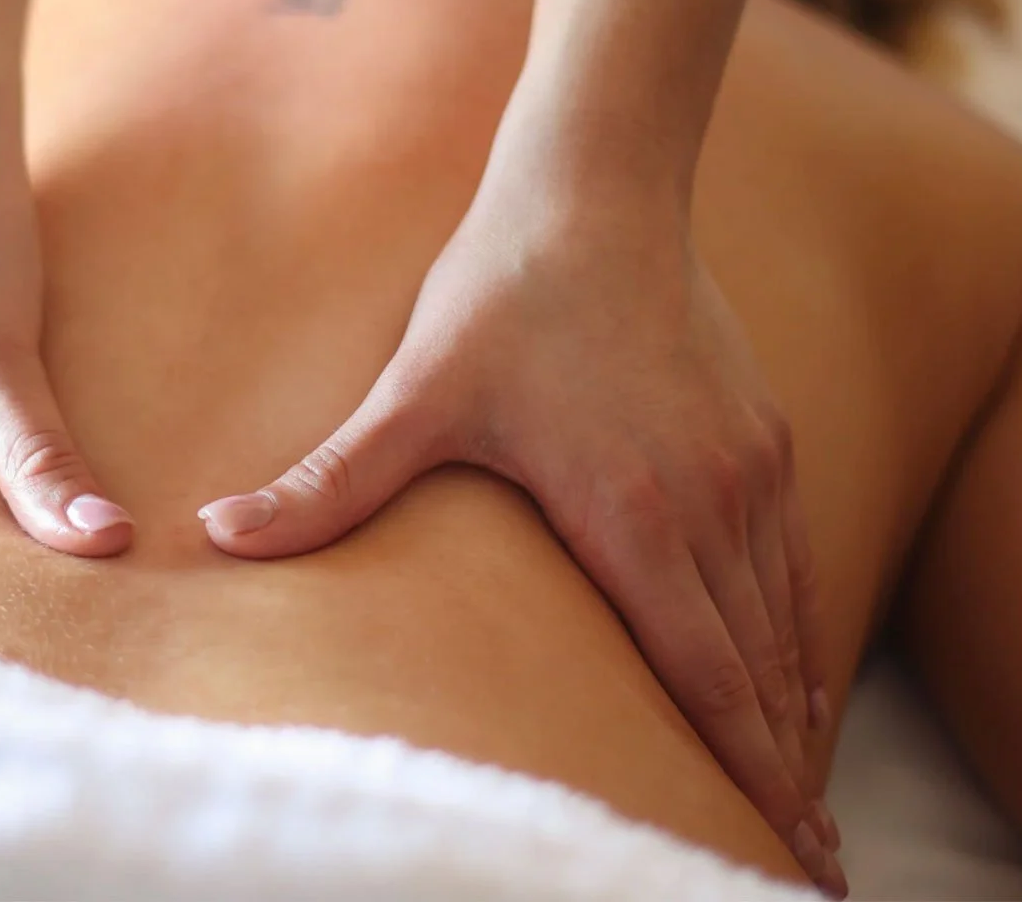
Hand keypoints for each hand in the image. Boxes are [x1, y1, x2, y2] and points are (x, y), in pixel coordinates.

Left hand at [196, 165, 842, 889]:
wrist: (596, 187)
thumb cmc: (502, 292)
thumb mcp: (412, 393)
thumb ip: (329, 482)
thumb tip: (217, 535)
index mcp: (633, 513)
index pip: (703, 675)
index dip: (738, 769)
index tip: (777, 846)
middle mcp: (713, 502)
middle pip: (759, 671)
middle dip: (781, 773)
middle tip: (804, 863)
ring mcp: (751, 468)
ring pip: (786, 623)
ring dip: (795, 713)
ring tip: (801, 796)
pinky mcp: (765, 436)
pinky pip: (795, 563)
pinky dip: (800, 636)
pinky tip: (793, 675)